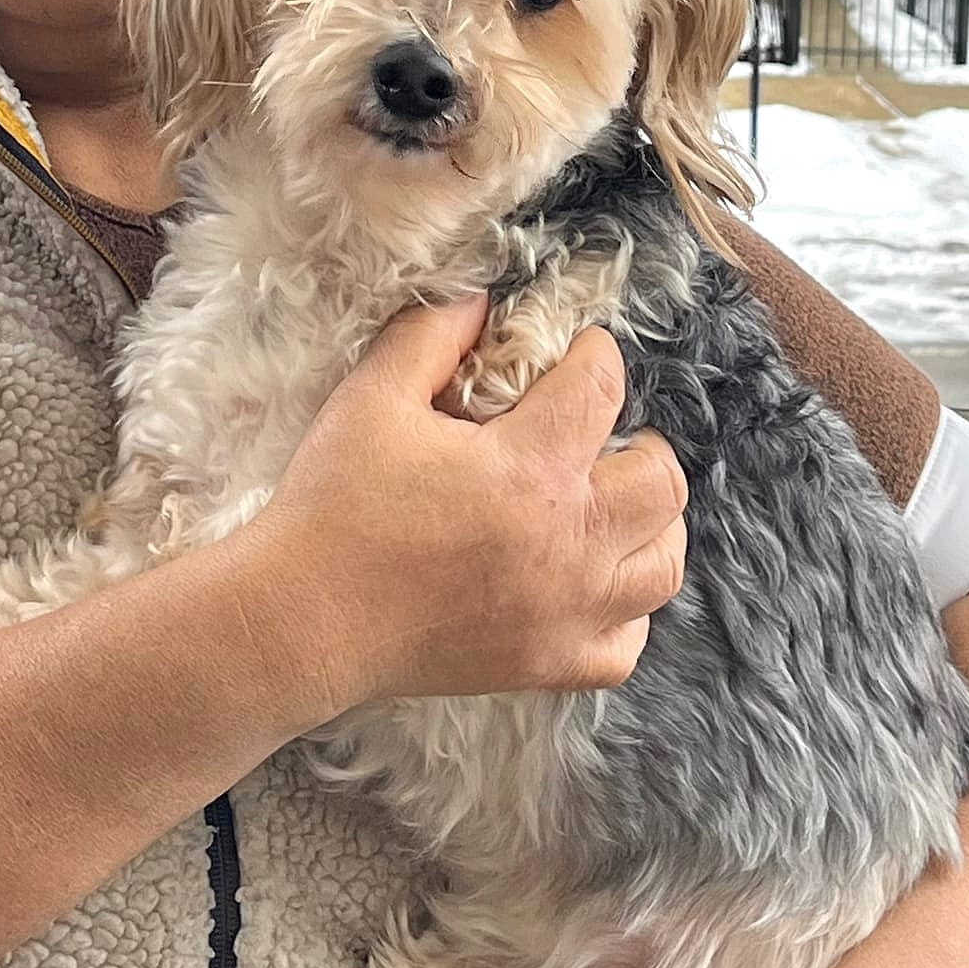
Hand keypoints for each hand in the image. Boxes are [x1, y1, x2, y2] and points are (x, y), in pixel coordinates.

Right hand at [250, 297, 687, 709]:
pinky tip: (591, 583)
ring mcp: (567, 613)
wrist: (305, 618)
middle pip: (661, 482)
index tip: (577, 352)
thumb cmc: (336, 504)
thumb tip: (479, 302)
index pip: (601, 388)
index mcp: (530, 468)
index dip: (595, 355)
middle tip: (599, 433)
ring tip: (608, 503)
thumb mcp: (373, 396)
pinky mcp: (548, 665)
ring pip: (663, 565)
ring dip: (649, 525)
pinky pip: (628, 643)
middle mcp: (569, 544)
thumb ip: (431, 335)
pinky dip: (625, 610)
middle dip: (640, 443)